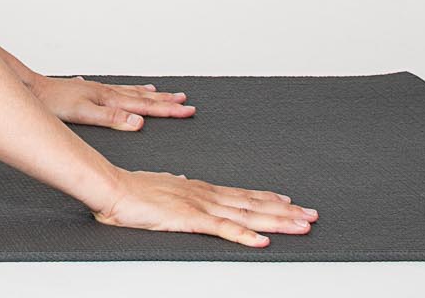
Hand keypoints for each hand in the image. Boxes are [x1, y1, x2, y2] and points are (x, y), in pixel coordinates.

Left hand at [29, 75, 194, 129]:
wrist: (34, 90)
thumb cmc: (55, 103)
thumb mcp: (85, 114)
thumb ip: (112, 118)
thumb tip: (139, 121)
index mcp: (110, 99)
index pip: (146, 106)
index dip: (168, 110)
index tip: (188, 110)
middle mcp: (107, 92)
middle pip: (143, 97)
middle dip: (166, 101)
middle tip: (186, 102)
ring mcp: (99, 91)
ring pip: (131, 92)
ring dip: (150, 94)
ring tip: (165, 93)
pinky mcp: (89, 92)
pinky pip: (117, 90)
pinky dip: (128, 90)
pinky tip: (127, 90)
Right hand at [93, 168, 318, 247]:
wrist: (113, 188)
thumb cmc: (131, 190)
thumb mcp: (161, 187)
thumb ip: (176, 188)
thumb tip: (184, 184)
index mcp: (200, 190)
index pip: (242, 195)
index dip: (267, 199)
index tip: (288, 200)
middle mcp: (206, 196)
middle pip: (254, 205)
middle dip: (285, 212)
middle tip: (312, 215)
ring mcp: (201, 207)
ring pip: (247, 216)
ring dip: (277, 221)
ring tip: (302, 225)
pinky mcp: (190, 219)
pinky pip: (223, 229)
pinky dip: (245, 236)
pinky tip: (262, 241)